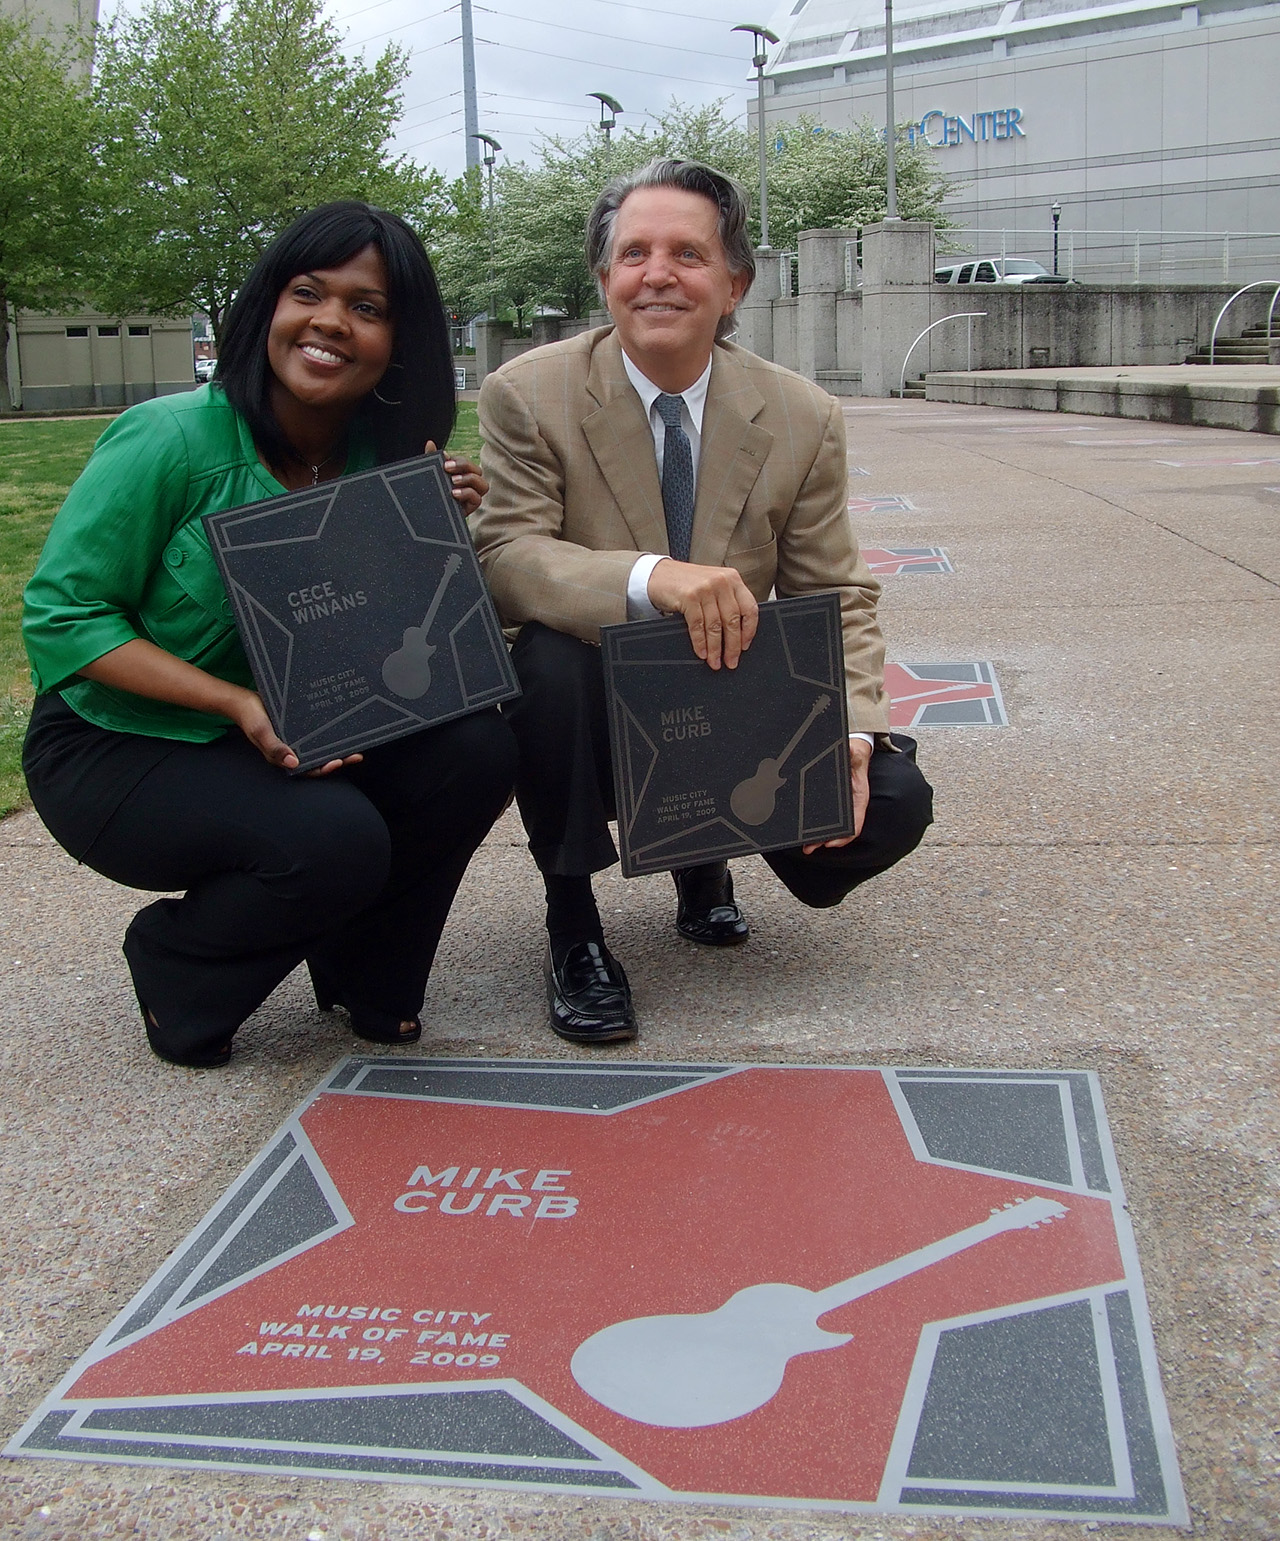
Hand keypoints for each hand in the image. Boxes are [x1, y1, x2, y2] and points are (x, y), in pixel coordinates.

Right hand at [230, 689, 361, 776]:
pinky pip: (316, 733)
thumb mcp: (261, 732)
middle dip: (338, 759)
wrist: (244, 701)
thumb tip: (294, 763)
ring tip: (355, 743)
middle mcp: (294, 751)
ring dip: (337, 747)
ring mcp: (298, 740)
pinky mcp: (300, 727)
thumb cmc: (251, 718)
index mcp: (285, 758)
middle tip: (356, 755)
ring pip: (320, 747)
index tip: (338, 762)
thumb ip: (274, 748)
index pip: (308, 769)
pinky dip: (328, 733)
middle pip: (319, 760)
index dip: (324, 769)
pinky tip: (342, 727)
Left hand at [426, 440, 487, 518]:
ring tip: (453, 481)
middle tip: (447, 468)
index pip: (465, 463)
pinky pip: (478, 499)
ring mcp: (472, 496)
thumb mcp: (430, 476)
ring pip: (483, 484)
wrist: (425, 516)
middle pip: (477, 470)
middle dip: (463, 466)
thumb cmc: (431, 494)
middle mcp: (470, 484)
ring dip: (469, 479)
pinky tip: (454, 493)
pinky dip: (467, 493)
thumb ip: (431, 460)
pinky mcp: (471, 507)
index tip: (443, 460)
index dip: (457, 460)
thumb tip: (430, 443)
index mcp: (461, 474)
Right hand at [645, 559, 758, 669]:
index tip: (745, 646)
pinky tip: (702, 652)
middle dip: (733, 646)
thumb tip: (737, 634)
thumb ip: (727, 601)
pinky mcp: (689, 596)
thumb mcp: (713, 585)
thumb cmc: (686, 582)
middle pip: (733, 620)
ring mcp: (705, 588)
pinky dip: (700, 643)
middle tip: (731, 661)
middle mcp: (721, 581)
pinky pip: (698, 626)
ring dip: (715, 649)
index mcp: (732, 579)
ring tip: (715, 662)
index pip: (750, 608)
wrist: (658, 574)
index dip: (749, 631)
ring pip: (715, 626)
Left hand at [803, 738, 870, 851]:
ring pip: (830, 827)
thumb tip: (851, 750)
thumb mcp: (855, 751)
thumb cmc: (855, 752)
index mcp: (858, 798)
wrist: (852, 748)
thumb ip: (853, 753)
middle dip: (825, 841)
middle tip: (810, 846)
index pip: (855, 824)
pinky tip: (803, 832)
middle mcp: (850, 805)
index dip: (844, 836)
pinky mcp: (830, 803)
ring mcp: (840, 806)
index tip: (831, 843)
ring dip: (818, 838)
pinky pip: (823, 818)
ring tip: (805, 845)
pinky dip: (814, 827)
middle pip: (840, 830)